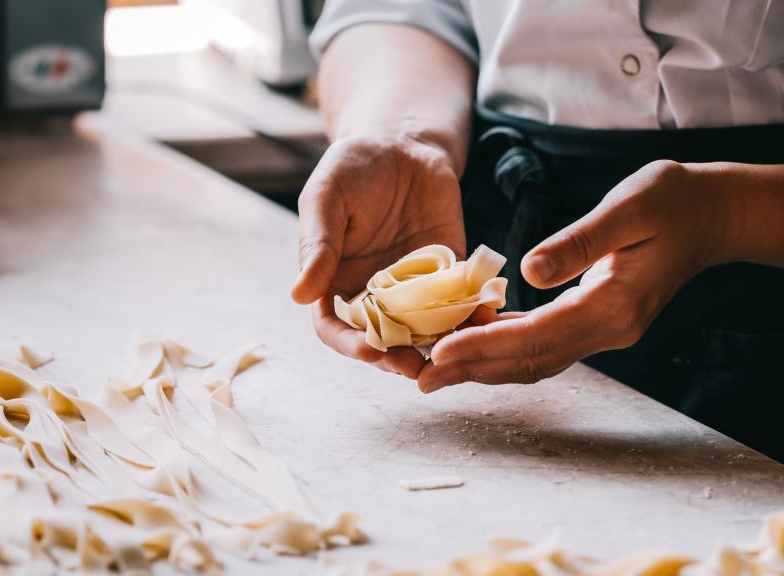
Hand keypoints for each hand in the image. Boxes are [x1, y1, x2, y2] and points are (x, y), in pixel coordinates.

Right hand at [292, 134, 465, 377]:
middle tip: (416, 367)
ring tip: (454, 354)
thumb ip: (317, 244)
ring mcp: (415, 286)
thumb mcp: (326, 197)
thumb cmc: (354, 166)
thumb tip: (298, 294)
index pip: (336, 329)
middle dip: (397, 359)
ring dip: (438, 346)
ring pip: (424, 330)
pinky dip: (473, 313)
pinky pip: (461, 301)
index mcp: (337, 281)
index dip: (351, 346)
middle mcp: (376, 293)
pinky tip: (485, 316)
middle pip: (383, 341)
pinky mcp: (451, 272)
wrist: (405, 142)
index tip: (371, 352)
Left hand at [418, 160, 733, 392]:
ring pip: (537, 360)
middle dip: (474, 369)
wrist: (713, 215)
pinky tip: (477, 340)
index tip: (441, 352)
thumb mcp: (628, 207)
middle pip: (532, 361)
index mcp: (615, 304)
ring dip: (487, 367)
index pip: (538, 335)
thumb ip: (579, 241)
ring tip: (437, 370)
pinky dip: (508, 347)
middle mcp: (610, 329)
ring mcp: (607, 330)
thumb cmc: (673, 200)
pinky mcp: (600, 321)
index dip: (486, 345)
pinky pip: (547, 345)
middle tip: (421, 377)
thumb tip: (528, 271)